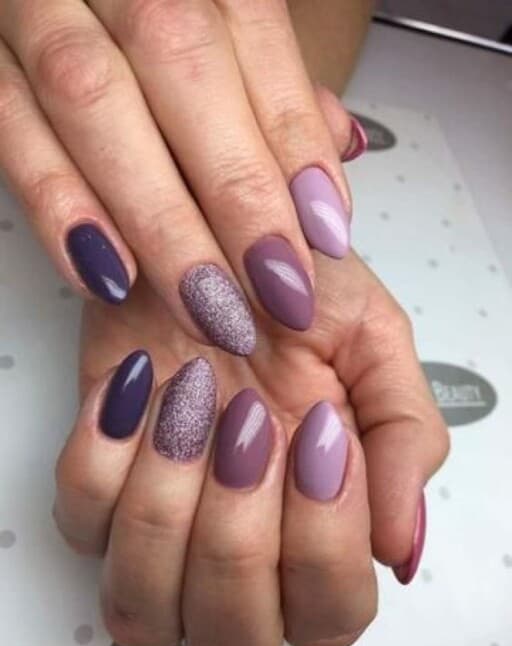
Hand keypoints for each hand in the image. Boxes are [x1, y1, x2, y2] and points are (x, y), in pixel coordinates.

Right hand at [0, 1, 364, 355]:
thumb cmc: (151, 31)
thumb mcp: (225, 40)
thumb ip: (278, 89)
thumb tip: (343, 146)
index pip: (253, 35)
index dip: (295, 143)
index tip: (326, 237)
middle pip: (180, 62)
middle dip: (237, 192)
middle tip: (278, 290)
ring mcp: (37, 12)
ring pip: (93, 99)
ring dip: (160, 221)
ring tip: (208, 307)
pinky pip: (9, 128)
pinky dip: (62, 207)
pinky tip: (111, 277)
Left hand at [53, 250, 448, 645]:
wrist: (213, 240)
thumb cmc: (292, 288)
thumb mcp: (373, 340)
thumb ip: (407, 436)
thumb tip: (400, 543)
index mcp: (317, 517)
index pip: (328, 611)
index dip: (325, 543)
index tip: (321, 434)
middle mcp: (239, 537)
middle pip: (233, 638)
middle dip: (241, 537)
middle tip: (251, 425)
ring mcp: (163, 518)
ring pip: (144, 602)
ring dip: (168, 503)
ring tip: (193, 401)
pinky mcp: (99, 481)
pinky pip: (81, 523)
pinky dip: (104, 457)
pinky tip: (139, 387)